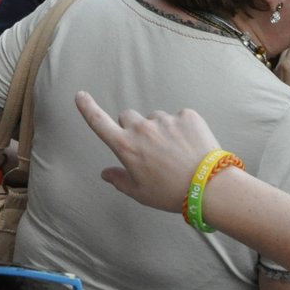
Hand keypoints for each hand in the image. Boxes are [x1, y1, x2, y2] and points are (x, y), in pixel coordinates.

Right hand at [75, 90, 220, 214]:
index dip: (87, 108)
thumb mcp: (140, 193)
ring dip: (160, 129)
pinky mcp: (186, 115)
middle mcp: (142, 128)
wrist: (209, 187)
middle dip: (134, 127)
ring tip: (176, 152)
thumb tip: (105, 173)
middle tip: (149, 147)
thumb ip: (119, 180)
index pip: (99, 122)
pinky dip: (182, 128)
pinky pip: (179, 117)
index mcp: (126, 146)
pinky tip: (191, 146)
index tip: (80, 95)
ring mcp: (165, 119)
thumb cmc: (171, 194)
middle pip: (128, 117)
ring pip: (155, 118)